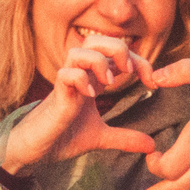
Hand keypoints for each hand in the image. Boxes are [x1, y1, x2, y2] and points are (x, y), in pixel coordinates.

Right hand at [0, 35, 160, 175]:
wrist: (37, 150)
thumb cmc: (63, 136)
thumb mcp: (101, 137)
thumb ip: (125, 137)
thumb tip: (152, 146)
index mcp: (91, 79)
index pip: (116, 55)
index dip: (138, 61)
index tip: (152, 82)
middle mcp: (79, 75)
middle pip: (95, 40)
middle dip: (117, 48)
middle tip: (129, 71)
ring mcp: (66, 84)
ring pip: (79, 51)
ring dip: (98, 61)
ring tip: (108, 83)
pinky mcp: (56, 96)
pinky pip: (65, 74)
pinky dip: (81, 80)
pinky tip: (90, 96)